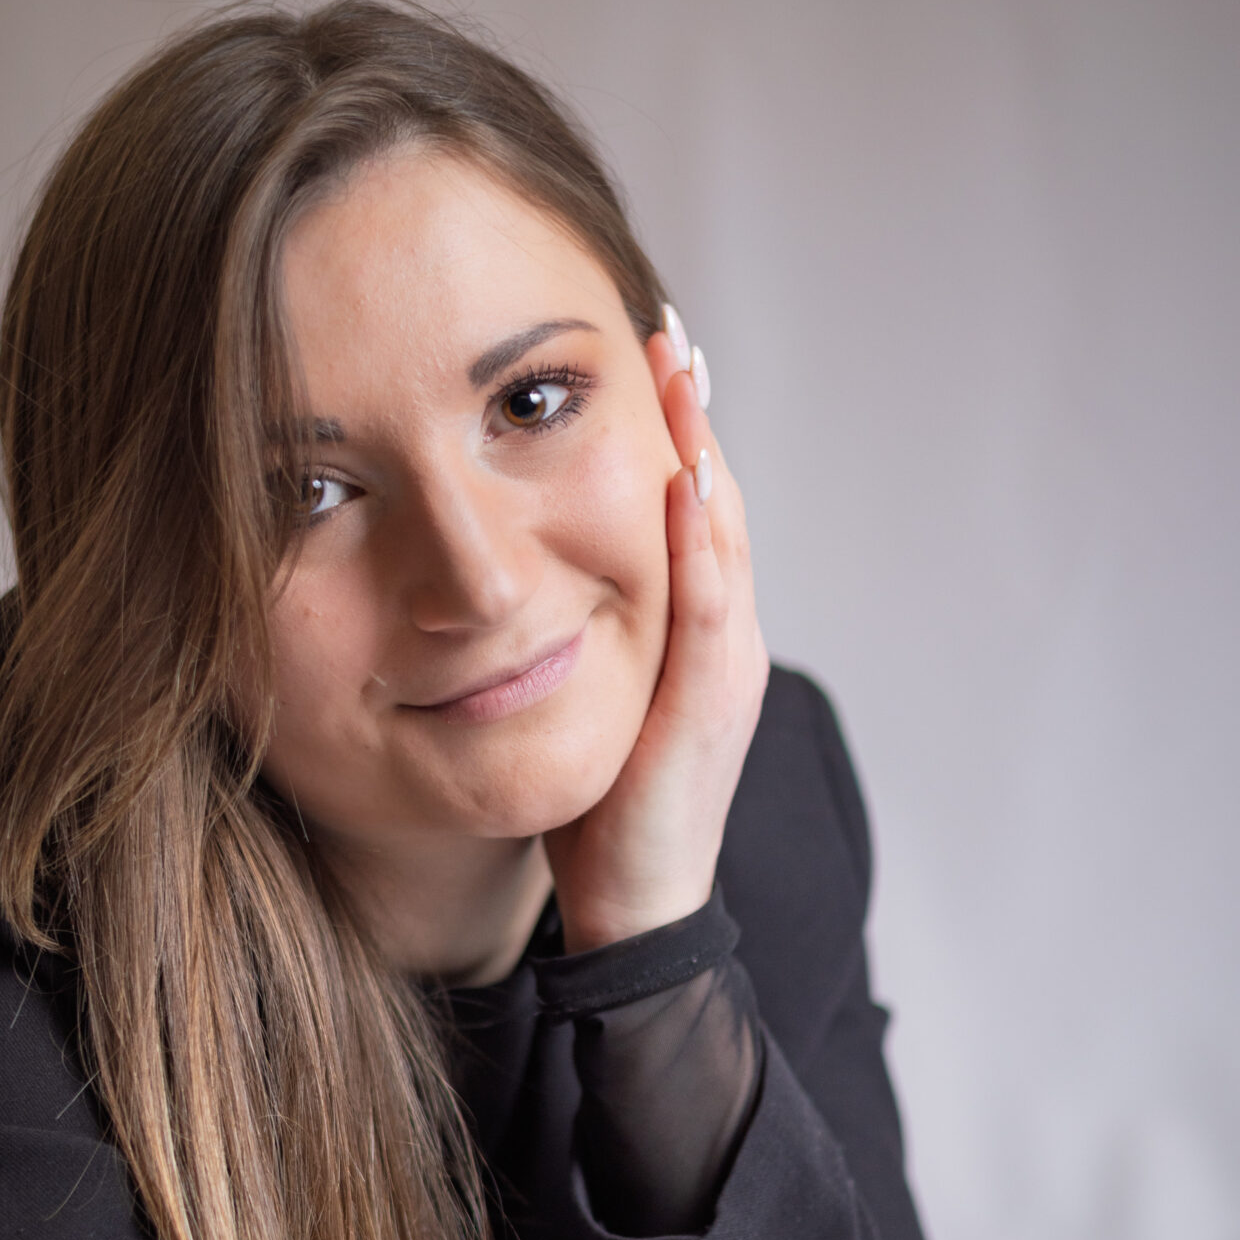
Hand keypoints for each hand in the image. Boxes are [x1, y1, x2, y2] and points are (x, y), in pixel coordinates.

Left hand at [545, 319, 769, 952]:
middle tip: (665, 327)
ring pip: (723, 534)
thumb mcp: (584, 701)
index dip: (672, 430)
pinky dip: (698, 538)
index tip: (643, 352)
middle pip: (716, 498)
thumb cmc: (602, 816)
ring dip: (701, 447)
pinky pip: (708, 605)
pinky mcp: (709, 706)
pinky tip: (676, 480)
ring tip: (679, 369)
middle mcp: (725, 638)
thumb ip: (569, 637)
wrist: (634, 912)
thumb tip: (512, 585)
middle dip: (692, 412)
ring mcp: (726, 668)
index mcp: (697, 634)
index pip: (688, 508)